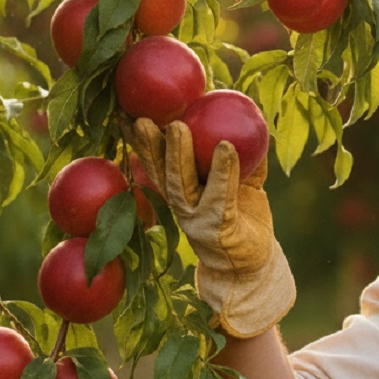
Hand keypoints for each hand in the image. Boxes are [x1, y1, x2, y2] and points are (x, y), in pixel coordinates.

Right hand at [127, 117, 294, 338]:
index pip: (157, 162)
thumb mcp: (244, 179)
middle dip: (150, 146)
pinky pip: (221, 195)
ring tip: (178, 128)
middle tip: (145, 118)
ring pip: (181, 185)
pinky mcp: (220, 229)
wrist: (252, 267)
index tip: (126, 114)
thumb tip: (249, 111)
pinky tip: (226, 148)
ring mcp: (198, 219)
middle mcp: (183, 205)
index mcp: (182, 190)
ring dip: (177, 156)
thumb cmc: (244, 217)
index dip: (141, 141)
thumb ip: (243, 152)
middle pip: (161, 173)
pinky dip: (223, 171)